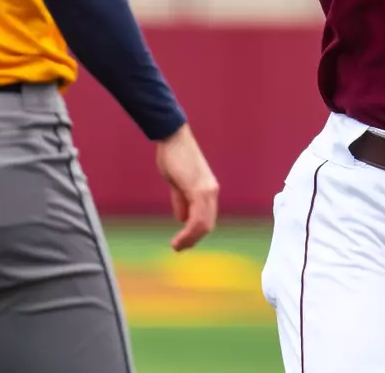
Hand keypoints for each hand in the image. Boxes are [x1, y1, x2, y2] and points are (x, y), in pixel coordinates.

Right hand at [155, 124, 218, 251]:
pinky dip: (189, 232)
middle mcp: (211, 192)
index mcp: (207, 190)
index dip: (195, 233)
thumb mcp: (177, 182)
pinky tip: (178, 238)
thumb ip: (181, 200)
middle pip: (208, 224)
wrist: (172, 137)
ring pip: (204, 224)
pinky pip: (198, 218)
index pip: (206, 218)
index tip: (182, 242)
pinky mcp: (199, 189)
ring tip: (177, 246)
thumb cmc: (174, 156)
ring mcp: (207, 191)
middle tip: (179, 248)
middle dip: (193, 240)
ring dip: (190, 239)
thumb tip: (182, 218)